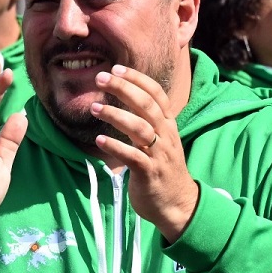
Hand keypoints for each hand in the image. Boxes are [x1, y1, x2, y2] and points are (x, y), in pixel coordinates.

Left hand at [92, 64, 198, 242]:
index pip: (156, 94)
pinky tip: (99, 140)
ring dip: (115, 115)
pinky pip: (133, 156)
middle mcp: (166, 136)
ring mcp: (159, 154)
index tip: (117, 68)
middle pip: (146, 105)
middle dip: (123, 89)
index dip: (137, 79)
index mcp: (168, 125)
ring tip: (94, 108)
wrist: (177, 204)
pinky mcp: (150, 173)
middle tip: (101, 79)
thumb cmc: (162, 169)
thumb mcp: (159, 141)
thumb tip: (123, 101)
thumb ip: (145, 122)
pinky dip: (116, 147)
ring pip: (140, 128)